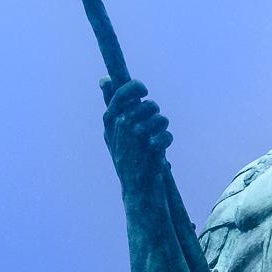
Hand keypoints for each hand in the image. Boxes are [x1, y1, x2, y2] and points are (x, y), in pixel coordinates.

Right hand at [100, 77, 171, 196]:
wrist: (137, 192)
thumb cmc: (126, 159)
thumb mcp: (113, 133)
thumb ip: (111, 105)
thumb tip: (104, 79)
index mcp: (110, 122)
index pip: (123, 92)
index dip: (136, 87)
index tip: (144, 91)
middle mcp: (122, 127)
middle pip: (150, 105)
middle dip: (155, 116)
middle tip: (151, 130)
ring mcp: (136, 138)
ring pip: (161, 119)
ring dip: (162, 130)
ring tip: (154, 143)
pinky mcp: (152, 149)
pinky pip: (167, 134)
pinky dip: (167, 142)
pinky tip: (159, 153)